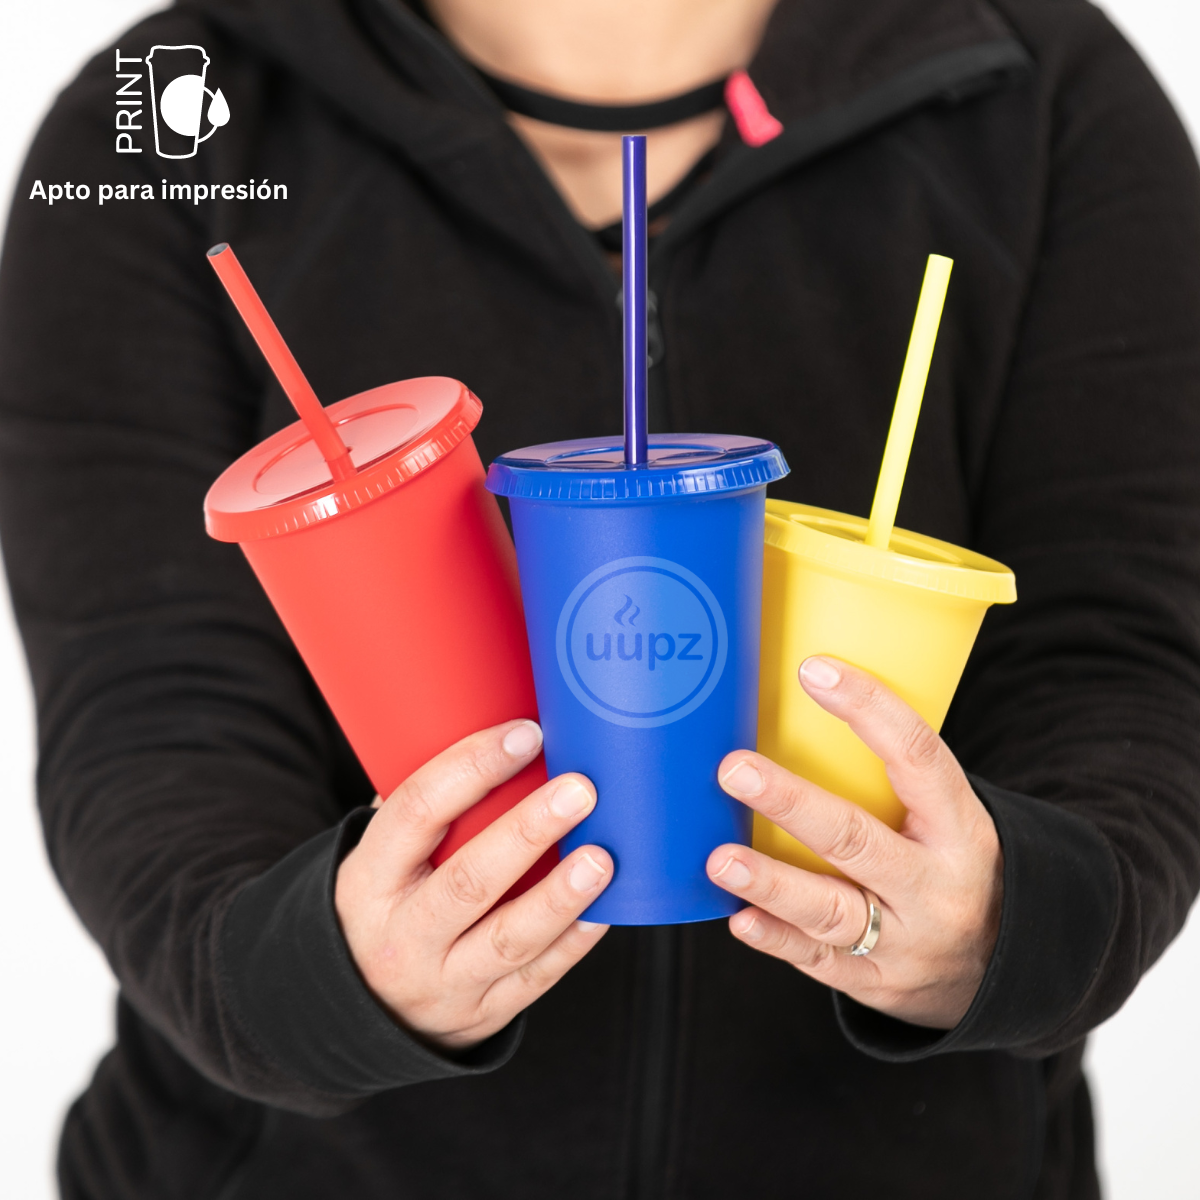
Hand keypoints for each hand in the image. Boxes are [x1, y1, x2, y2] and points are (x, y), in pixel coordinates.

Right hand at [336, 720, 611, 1049]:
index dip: (472, 768)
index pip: (417, 812)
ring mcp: (441, 983)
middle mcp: (401, 935)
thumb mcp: (381, 855)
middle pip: (468, 880)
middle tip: (581, 790)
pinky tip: (607, 908)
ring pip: (508, 939)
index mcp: (369, 878)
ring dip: (561, 895)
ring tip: (604, 856)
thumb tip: (500, 726)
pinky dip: (574, 943)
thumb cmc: (389, 901)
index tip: (527, 734)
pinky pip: (536, 978)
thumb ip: (426, 807)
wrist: (357, 1010)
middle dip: (528, 832)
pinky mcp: (481, 1015)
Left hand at [707, 657, 1002, 1028]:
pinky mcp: (880, 983)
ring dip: (771, 883)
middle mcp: (936, 884)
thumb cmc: (952, 868)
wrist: (1009, 972)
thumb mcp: (949, 820)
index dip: (868, 708)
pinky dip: (778, 940)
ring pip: (833, 911)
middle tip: (733, 769)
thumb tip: (803, 701)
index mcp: (960, 828)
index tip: (813, 671)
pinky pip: (821, 962)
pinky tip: (739, 919)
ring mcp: (908, 940)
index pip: (918, 755)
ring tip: (720, 859)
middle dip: (792, 803)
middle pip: (858, 839)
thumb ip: (894, 779)